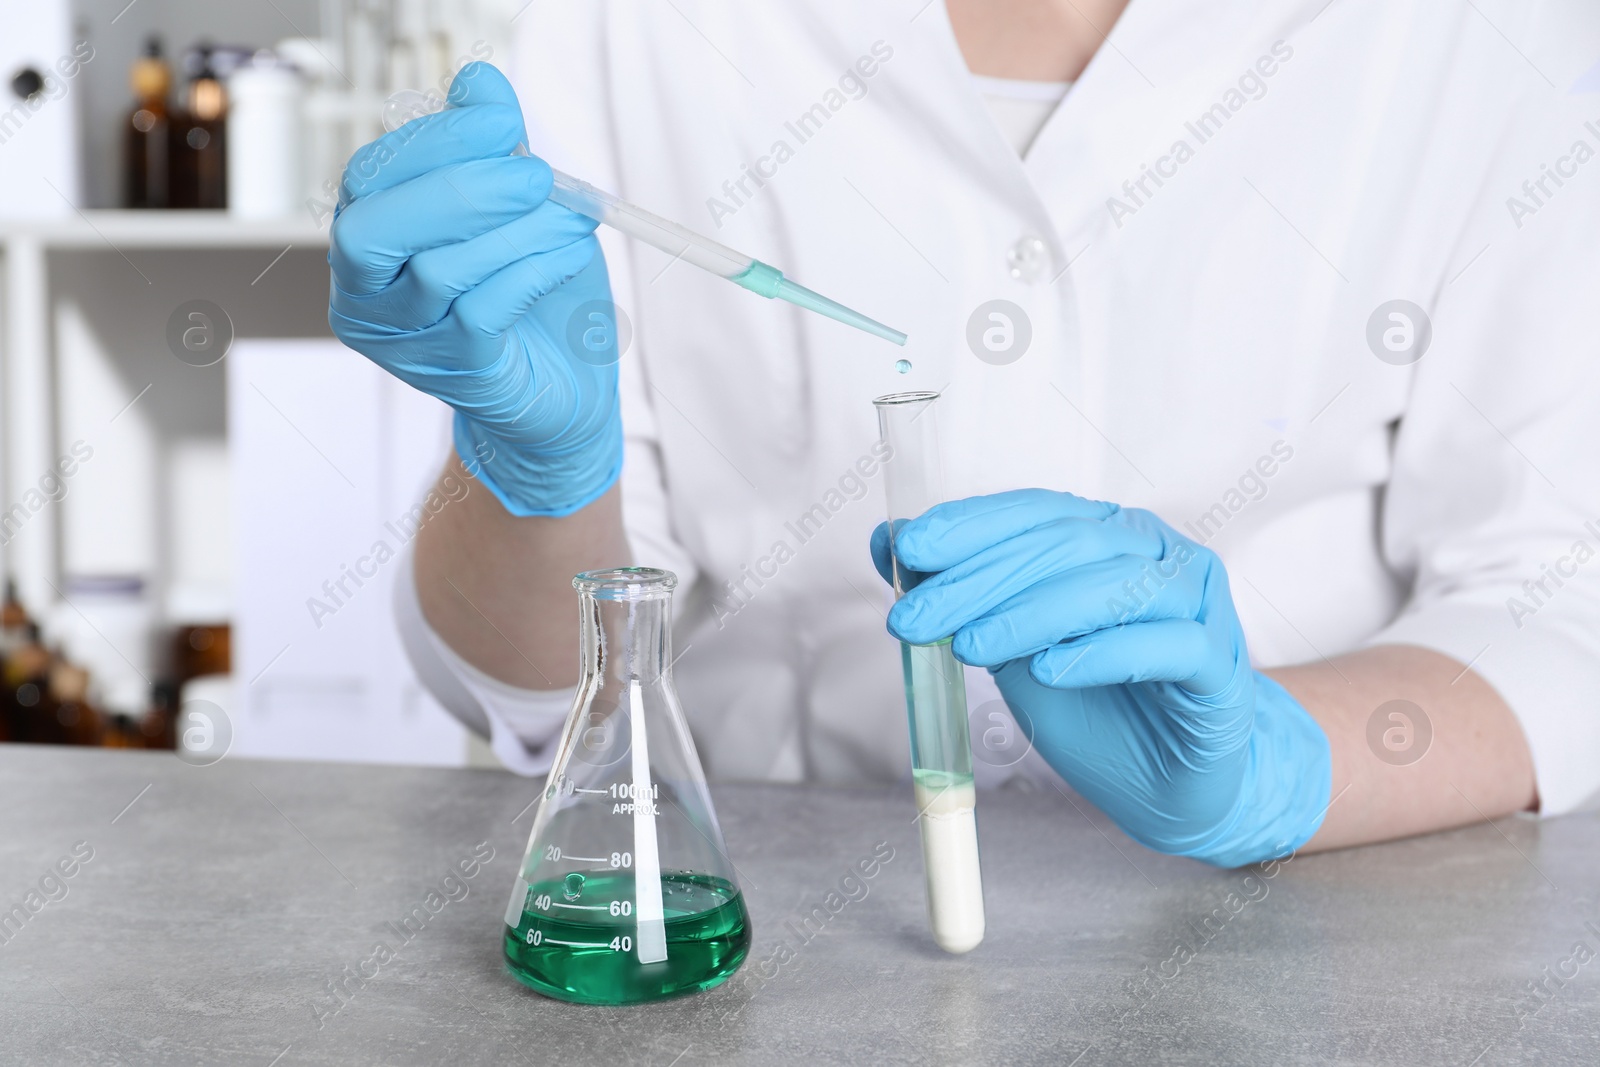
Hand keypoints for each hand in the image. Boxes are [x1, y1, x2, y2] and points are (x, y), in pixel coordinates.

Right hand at [329, 62, 621, 516]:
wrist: (562, 387)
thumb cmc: (529, 291)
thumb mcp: (514, 207)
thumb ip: (492, 149)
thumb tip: (480, 81)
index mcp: (370, 237)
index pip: (371, 178)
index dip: (435, 142)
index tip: (504, 123)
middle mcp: (368, 293)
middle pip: (375, 230)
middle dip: (459, 190)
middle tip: (536, 177)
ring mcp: (406, 342)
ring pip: (438, 273)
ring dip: (516, 233)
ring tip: (573, 217)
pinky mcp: (457, 374)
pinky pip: (482, 315)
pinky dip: (532, 272)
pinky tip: (569, 255)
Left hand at [872, 489, 1330, 866]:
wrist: (1172, 785)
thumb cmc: (1096, 708)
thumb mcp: (1013, 650)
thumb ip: (966, 597)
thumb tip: (887, 544)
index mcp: (1109, 537)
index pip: (1037, 512)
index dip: (971, 525)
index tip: (908, 550)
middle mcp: (1157, 556)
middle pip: (1067, 546)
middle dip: (980, 579)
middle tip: (914, 617)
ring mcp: (1197, 606)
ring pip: (1114, 587)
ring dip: (1031, 614)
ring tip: (970, 648)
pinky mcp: (1219, 666)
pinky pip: (1167, 645)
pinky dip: (1102, 653)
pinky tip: (1049, 671)